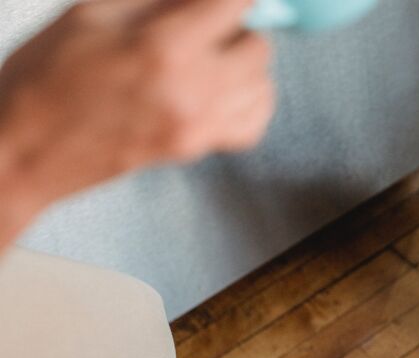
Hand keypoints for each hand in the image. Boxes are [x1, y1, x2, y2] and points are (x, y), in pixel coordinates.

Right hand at [0, 0, 274, 243]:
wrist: (22, 148)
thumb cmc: (44, 79)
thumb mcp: (92, 13)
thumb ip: (158, 0)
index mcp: (164, 47)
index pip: (237, 5)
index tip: (220, 0)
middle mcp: (192, 90)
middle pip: (259, 46)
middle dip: (237, 28)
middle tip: (207, 25)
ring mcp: (198, 126)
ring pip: (263, 85)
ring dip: (244, 65)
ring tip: (210, 58)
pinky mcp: (196, 149)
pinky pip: (254, 125)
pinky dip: (248, 104)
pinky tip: (223, 91)